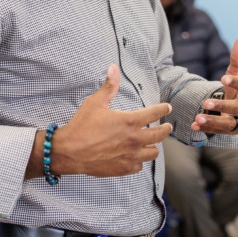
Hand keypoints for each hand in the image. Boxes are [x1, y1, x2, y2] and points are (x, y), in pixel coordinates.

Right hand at [39, 65, 172, 178]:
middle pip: (160, 135)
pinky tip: (134, 156)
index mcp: (129, 121)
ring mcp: (131, 156)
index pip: (154, 113)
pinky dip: (139, 160)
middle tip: (167, 127)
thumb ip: (109, 86)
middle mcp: (134, 139)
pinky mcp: (124, 168)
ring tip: (151, 143)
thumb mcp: (95, 102)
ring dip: (152, 147)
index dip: (163, 109)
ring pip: (153, 153)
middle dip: (166, 129)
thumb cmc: (81, 126)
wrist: (70, 152)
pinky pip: (140, 166)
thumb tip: (113, 68)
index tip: (168, 108)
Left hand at [192, 36, 237, 134]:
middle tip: (206, 102)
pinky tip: (194, 125)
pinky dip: (207, 129)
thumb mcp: (237, 70)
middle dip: (222, 106)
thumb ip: (237, 56)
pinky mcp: (234, 130)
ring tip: (198, 118)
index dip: (236, 83)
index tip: (223, 79)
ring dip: (213, 122)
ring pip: (229, 124)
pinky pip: (220, 131)